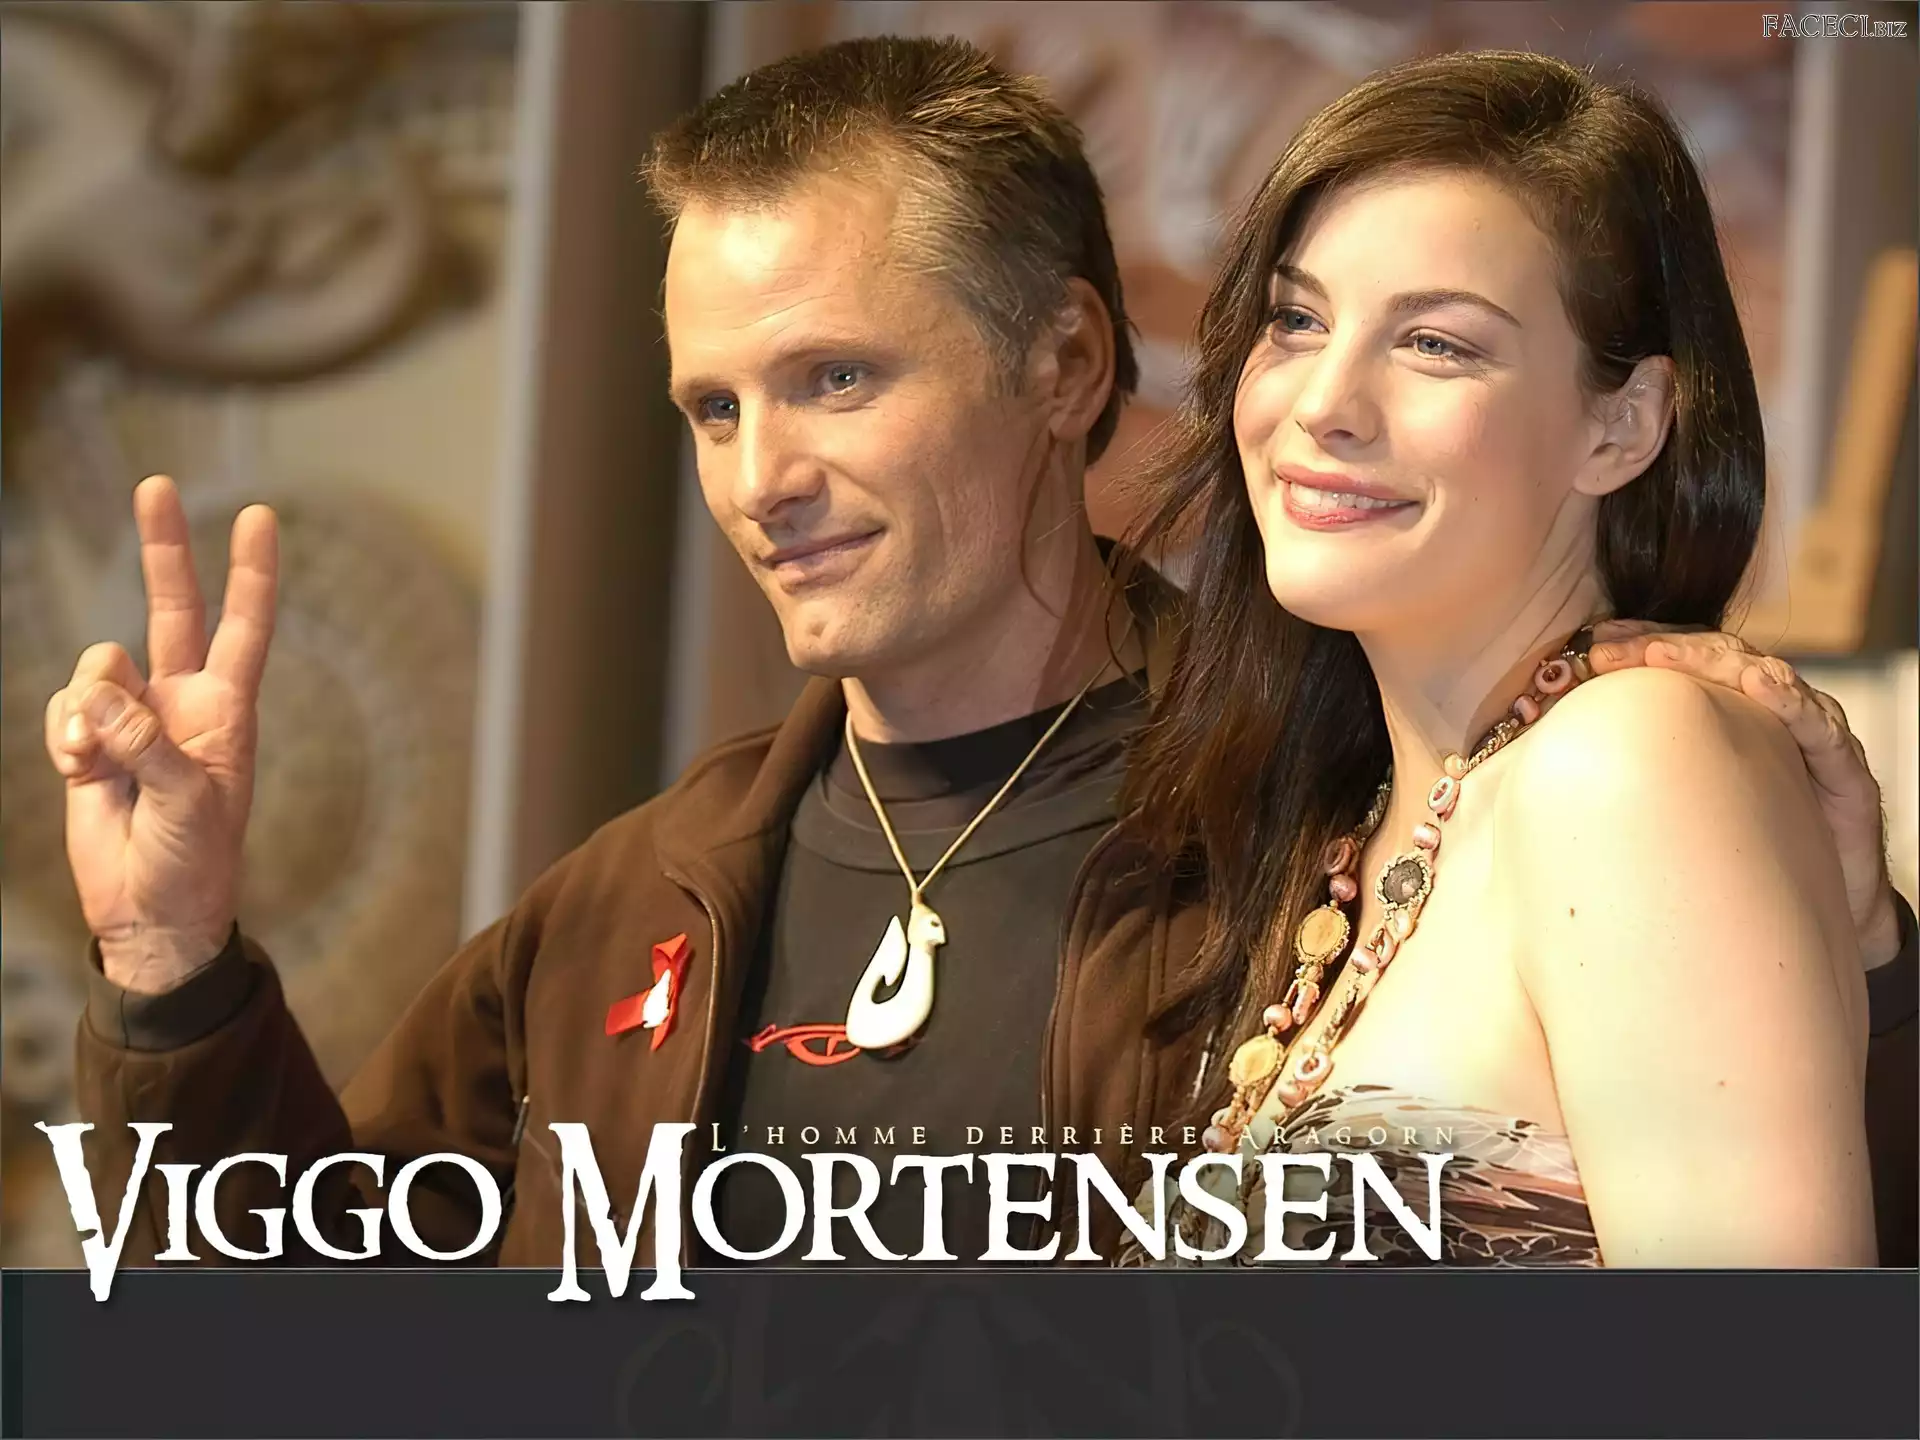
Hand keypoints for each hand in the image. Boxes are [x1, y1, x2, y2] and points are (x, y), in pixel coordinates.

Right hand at [44, 476, 278, 994]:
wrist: (150, 913)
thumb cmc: (195, 863)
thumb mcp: (189, 804)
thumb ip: (148, 745)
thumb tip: (104, 696)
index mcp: (227, 711)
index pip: (245, 627)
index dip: (251, 573)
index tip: (260, 516)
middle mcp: (182, 702)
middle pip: (172, 608)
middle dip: (163, 549)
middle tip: (157, 484)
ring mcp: (133, 718)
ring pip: (98, 667)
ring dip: (88, 707)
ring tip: (96, 761)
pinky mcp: (89, 740)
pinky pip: (65, 707)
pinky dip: (63, 736)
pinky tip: (76, 773)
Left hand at [1588, 622, 1900, 967]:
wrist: (1829, 913)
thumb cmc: (1748, 858)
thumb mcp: (1677, 816)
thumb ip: (1629, 793)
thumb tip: (1542, 793)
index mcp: (1726, 716)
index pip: (1678, 660)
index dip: (1633, 645)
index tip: (1584, 647)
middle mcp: (1767, 713)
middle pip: (1710, 656)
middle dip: (1654, 645)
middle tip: (1603, 651)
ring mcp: (1808, 733)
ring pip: (1758, 673)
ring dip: (1707, 658)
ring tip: (1660, 653)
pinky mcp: (1843, 767)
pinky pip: (1816, 722)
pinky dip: (1788, 698)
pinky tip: (1760, 685)